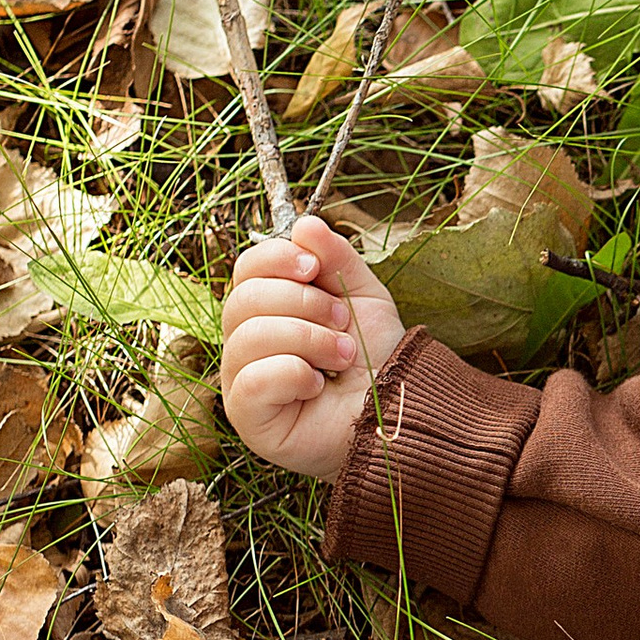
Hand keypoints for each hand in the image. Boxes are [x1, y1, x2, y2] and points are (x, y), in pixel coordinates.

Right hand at [220, 216, 405, 482]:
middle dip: (304, 305)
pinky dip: (294, 373)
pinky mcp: (246, 415)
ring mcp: (241, 379)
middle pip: (243, 298)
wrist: (398, 412)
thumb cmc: (376, 360)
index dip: (275, 259)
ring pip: (249, 335)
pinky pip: (252, 377)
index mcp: (267, 310)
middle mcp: (246, 342)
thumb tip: (305, 223)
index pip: (245, 269)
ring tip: (342, 357)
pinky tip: (317, 386)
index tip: (314, 268)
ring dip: (309, 340)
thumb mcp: (364, 297)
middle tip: (343, 325)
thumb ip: (337, 258)